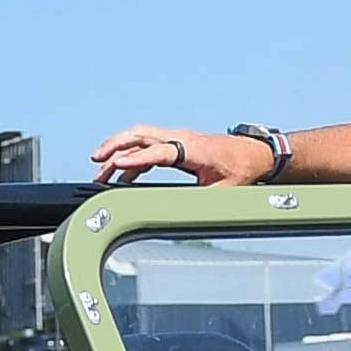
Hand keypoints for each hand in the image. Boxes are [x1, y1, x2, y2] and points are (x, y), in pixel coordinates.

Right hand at [90, 125, 265, 187]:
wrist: (254, 154)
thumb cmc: (241, 169)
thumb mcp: (225, 190)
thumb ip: (202, 200)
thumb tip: (184, 215)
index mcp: (191, 148)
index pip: (157, 152)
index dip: (135, 159)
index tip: (114, 166)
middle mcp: (180, 138)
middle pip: (140, 135)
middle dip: (115, 146)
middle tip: (96, 161)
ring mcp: (176, 138)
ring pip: (140, 137)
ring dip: (119, 150)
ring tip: (100, 170)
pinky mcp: (176, 144)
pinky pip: (148, 148)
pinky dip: (132, 159)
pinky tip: (121, 176)